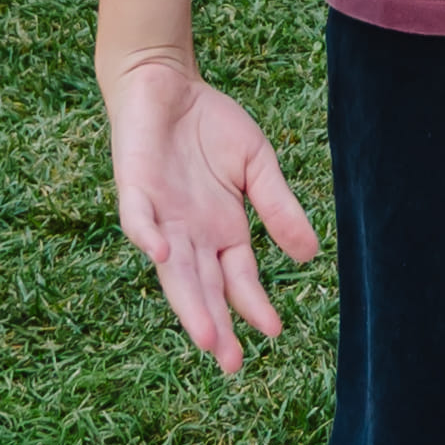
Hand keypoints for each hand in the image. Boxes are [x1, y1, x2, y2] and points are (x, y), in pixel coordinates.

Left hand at [104, 52, 319, 375]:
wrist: (165, 82)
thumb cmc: (210, 126)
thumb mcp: (257, 166)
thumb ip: (278, 209)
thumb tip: (311, 255)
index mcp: (221, 232)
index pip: (238, 279)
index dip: (252, 304)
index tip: (272, 332)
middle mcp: (189, 234)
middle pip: (202, 288)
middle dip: (215, 324)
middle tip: (228, 362)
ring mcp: (160, 216)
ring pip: (172, 269)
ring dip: (186, 301)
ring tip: (203, 334)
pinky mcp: (134, 190)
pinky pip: (138, 219)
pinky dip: (146, 236)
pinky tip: (162, 253)